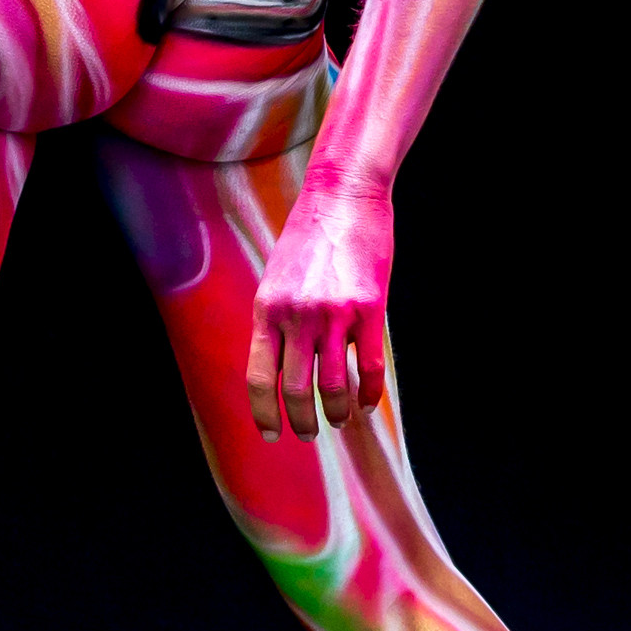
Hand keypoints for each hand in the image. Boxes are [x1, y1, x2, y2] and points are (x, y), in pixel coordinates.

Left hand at [248, 175, 391, 441]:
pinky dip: (369, 394)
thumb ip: (275, 321)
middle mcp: (297, 315)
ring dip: (336, 413)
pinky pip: (368, 367)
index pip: (260, 377)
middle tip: (308, 435)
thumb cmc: (310, 237)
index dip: (263, 413)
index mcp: (267, 309)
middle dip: (302, 422)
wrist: (344, 196)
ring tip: (340, 422)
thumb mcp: (277, 278)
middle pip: (296, 389)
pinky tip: (368, 405)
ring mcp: (335, 313)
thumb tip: (280, 366)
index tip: (270, 435)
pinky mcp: (370, 309)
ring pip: (334, 385)